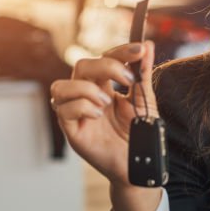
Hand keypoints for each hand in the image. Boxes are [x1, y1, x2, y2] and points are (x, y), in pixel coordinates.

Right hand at [50, 41, 157, 187]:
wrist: (140, 164)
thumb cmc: (140, 134)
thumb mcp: (145, 100)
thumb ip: (143, 74)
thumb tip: (148, 45)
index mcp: (104, 86)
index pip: (104, 59)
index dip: (120, 51)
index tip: (139, 50)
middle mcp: (86, 96)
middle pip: (81, 65)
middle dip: (106, 66)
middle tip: (127, 80)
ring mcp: (77, 114)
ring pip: (61, 86)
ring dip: (86, 89)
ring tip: (106, 103)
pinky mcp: (72, 131)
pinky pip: (62, 109)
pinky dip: (81, 107)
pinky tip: (98, 116)